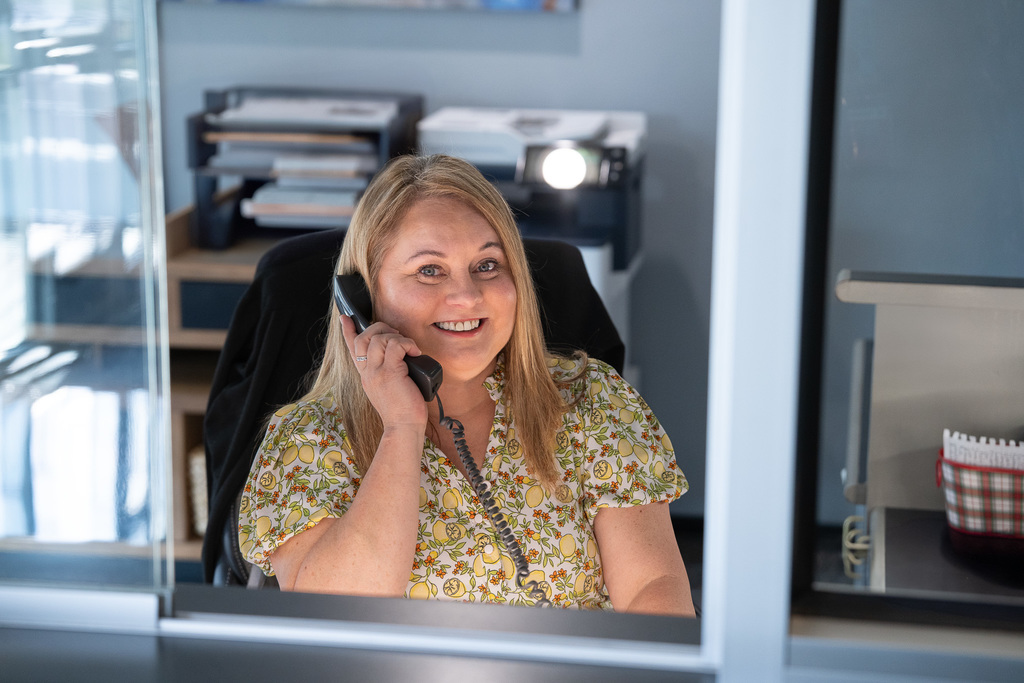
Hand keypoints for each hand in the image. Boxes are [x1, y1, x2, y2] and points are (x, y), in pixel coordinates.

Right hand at [341, 314, 428, 431]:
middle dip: (380, 328)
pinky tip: (415, 352)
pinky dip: (407, 344)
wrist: (403, 427)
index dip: (348, 331)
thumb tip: (400, 354)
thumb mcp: (389, 388)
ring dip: (396, 336)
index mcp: (366, 375)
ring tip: (408, 347)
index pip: (352, 348)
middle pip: (364, 337)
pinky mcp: (391, 373)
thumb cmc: (402, 410)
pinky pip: (396, 345)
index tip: (346, 318)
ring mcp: (377, 372)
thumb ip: (387, 372)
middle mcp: (368, 372)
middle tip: (397, 335)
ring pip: (379, 339)